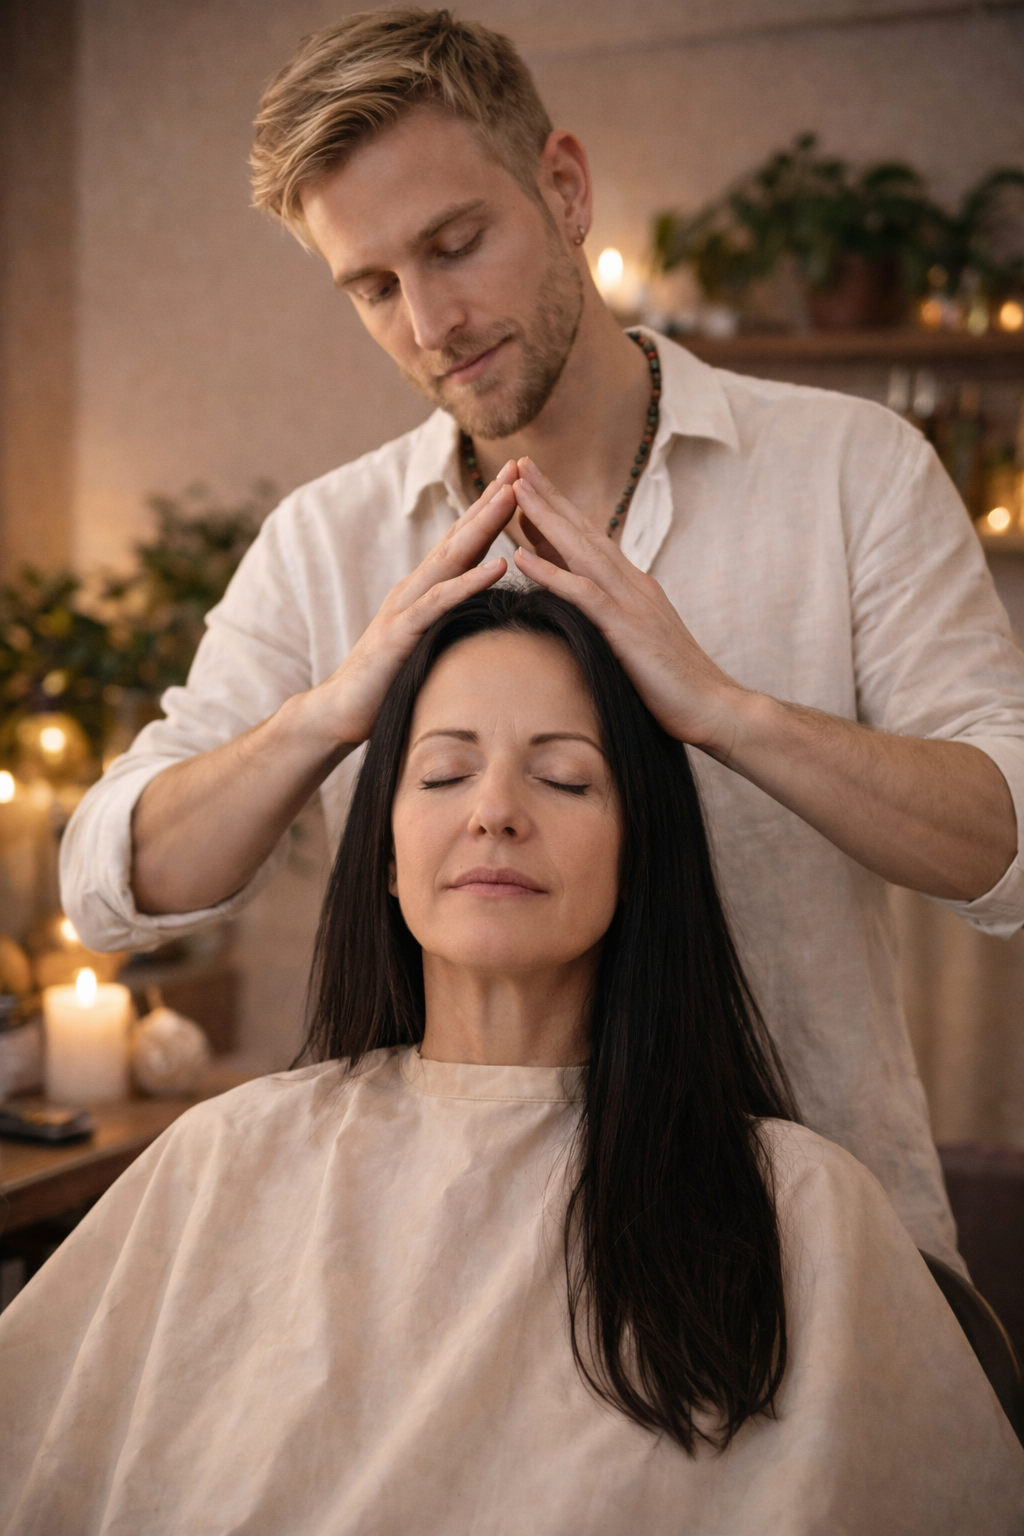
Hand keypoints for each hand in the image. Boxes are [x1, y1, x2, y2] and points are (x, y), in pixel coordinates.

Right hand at [311, 463, 516, 746]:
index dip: (489, 512)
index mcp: (424, 591)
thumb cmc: (388, 683)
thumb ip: (450, 623)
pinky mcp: (402, 633)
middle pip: (459, 536)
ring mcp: (406, 607)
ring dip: (483, 524)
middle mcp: (414, 589)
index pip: (462, 543)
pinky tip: (499, 565)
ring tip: (513, 496)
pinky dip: (470, 581)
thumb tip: (485, 614)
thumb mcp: (427, 645)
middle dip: (490, 501)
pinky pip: (441, 602)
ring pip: (451, 557)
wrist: (341, 712)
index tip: (521, 482)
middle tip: (520, 467)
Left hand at [511, 459, 747, 756]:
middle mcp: (632, 585)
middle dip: (549, 498)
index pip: (589, 542)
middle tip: (517, 466)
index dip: (558, 515)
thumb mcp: (639, 645)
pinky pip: (583, 594)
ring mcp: (632, 603)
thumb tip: (586, 615)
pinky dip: (551, 572)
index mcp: (634, 588)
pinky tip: (521, 557)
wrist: (716, 709)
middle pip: (583, 532)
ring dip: (545, 518)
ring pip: (581, 550)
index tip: (528, 490)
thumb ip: (615, 622)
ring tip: (514, 490)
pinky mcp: (628, 630)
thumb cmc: (675, 687)